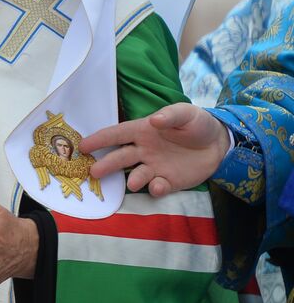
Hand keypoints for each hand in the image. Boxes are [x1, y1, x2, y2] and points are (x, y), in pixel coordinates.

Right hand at [79, 103, 228, 196]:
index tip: (82, 146)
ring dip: (133, 180)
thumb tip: (153, 120)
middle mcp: (144, 150)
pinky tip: (158, 186)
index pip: (116, 135)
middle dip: (106, 165)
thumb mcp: (186, 113)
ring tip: (133, 183)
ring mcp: (155, 167)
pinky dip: (155, 189)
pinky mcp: (168, 181)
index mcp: (143, 131)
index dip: (99, 140)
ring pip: (137, 175)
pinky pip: (157, 187)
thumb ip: (170, 116)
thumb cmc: (197, 124)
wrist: (220, 145)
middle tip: (93, 172)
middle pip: (120, 158)